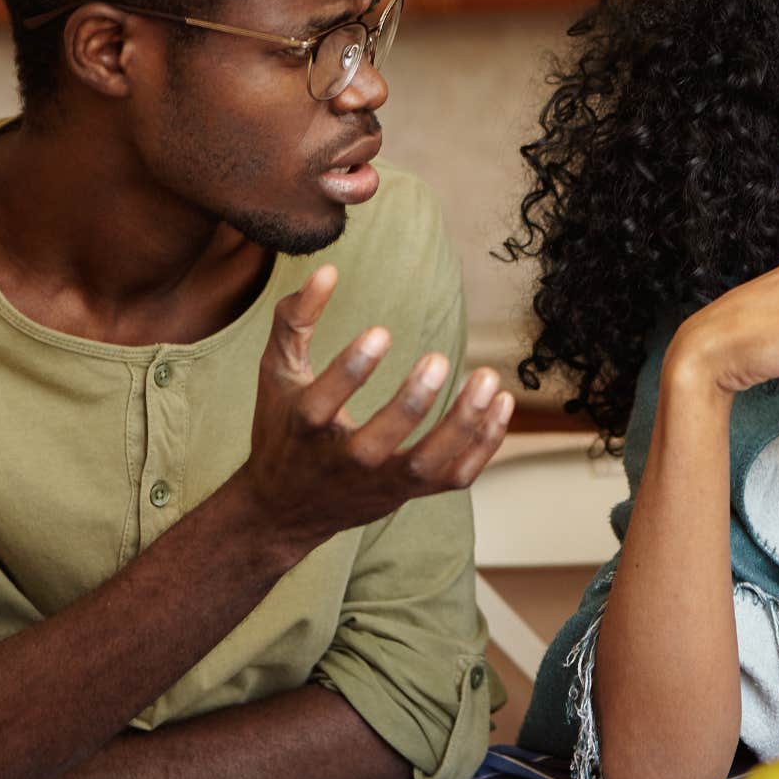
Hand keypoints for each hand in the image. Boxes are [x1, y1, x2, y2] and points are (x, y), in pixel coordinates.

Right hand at [237, 265, 513, 552]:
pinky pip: (456, 477)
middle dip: (411, 403)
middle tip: (439, 359)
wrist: (286, 508)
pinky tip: (501, 404)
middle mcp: (343, 462)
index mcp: (304, 428)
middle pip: (378, 443)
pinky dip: (484, 446)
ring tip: (489, 378)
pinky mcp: (410, 493)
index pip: (323, 404)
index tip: (381, 331)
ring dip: (462, 425)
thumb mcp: (277, 373)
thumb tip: (328, 270)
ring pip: (427, 465)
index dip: (351, 369)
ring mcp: (381, 482)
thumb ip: (295, 320)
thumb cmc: (283, 428)